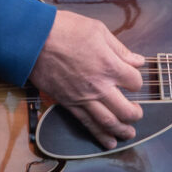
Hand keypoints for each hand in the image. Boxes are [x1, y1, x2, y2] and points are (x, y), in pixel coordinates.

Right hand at [28, 10, 145, 148]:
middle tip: (138, 113)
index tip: (133, 78)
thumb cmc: (65, 29)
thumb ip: (120, 49)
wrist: (33, 40)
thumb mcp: (97, 30)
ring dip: (122, 130)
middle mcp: (99, 86)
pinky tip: (108, 142)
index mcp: (109, 66)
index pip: (135, 82)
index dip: (137, 81)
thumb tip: (137, 60)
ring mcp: (83, 97)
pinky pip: (87, 123)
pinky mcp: (68, 103)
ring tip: (129, 134)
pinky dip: (99, 135)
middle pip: (126, 109)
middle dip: (135, 114)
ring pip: (108, 122)